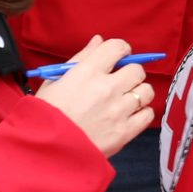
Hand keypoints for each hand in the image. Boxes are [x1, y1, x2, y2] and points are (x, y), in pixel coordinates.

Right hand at [35, 36, 154, 157]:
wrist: (44, 149)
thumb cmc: (45, 114)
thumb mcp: (54, 80)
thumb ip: (81, 58)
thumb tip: (99, 41)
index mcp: (87, 72)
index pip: (118, 48)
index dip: (121, 50)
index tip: (119, 57)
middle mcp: (106, 88)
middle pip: (137, 69)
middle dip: (130, 73)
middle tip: (120, 81)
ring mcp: (118, 110)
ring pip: (146, 91)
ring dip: (138, 92)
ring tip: (124, 99)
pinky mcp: (125, 131)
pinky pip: (147, 114)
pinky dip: (141, 113)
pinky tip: (128, 115)